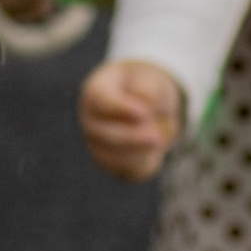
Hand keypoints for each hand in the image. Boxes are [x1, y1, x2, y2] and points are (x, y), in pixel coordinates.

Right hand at [80, 56, 186, 183]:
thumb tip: (145, 103)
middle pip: (107, 135)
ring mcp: (97, 146)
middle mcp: (90, 121)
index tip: (144, 113)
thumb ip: (148, 88)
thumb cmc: (143, 86)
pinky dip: (146, 162)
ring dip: (143, 151)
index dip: (121, 108)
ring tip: (159, 135)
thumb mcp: (150, 79)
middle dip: (134, 138)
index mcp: (95, 93)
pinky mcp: (112, 164)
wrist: (145, 105)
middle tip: (158, 137)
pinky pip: (129, 171)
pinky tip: (154, 150)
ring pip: (117, 159)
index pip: (102, 101)